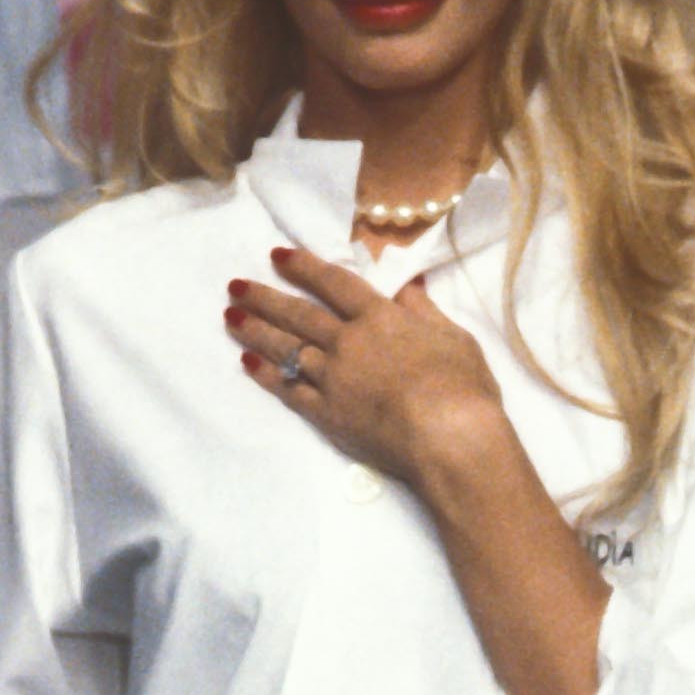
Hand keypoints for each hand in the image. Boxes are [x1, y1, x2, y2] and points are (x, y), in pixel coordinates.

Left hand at [228, 247, 507, 488]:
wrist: (450, 439)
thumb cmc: (463, 387)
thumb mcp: (454, 337)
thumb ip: (424, 311)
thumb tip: (407, 285)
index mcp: (380, 318)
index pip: (334, 284)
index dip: (304, 267)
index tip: (278, 256)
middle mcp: (349, 343)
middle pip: (299, 314)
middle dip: (265, 298)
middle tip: (235, 286)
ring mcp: (334, 379)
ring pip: (287, 349)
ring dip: (256, 332)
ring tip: (231, 318)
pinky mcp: (328, 415)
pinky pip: (290, 391)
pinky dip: (268, 376)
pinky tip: (248, 364)